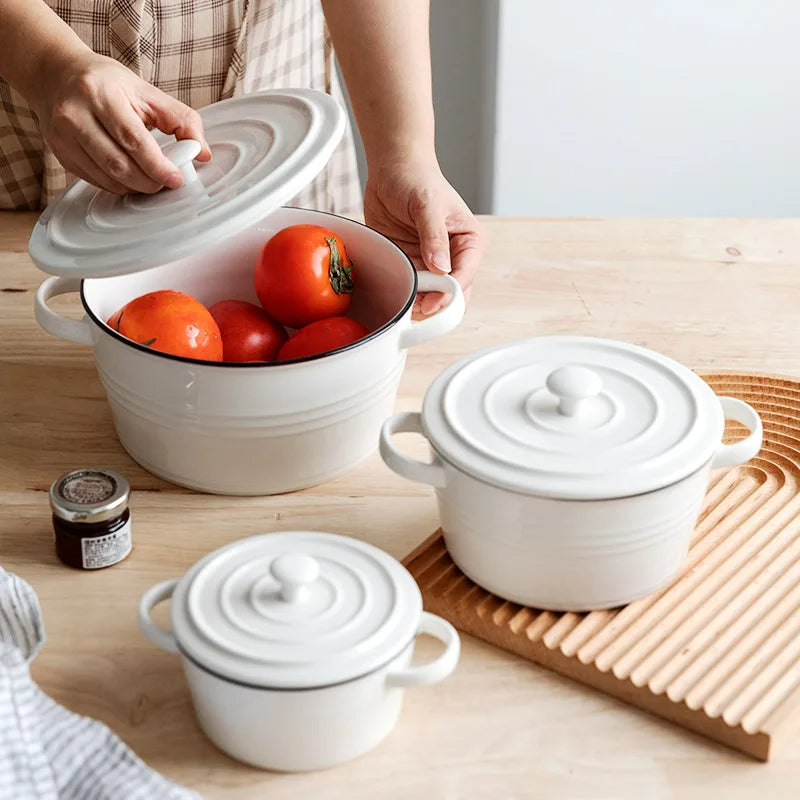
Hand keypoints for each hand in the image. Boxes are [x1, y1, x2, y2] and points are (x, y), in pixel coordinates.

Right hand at [32, 52, 210, 194]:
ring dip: (136, 187)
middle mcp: (75, 114)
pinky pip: (96, 181)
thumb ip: (183, 121)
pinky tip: (130, 178)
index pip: (133, 139)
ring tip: (151, 180)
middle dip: (149, 181)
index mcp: (100, 93)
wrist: (59, 76)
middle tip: (166, 182)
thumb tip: (204, 153)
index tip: (177, 179)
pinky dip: (119, 186)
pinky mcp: (60, 153)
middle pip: (119, 164)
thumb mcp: (148, 93)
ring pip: (107, 178)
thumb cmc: (109, 85)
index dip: (158, 165)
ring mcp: (63, 136)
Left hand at [363, 154, 483, 314]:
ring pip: (433, 298)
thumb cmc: (416, 179)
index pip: (464, 277)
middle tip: (416, 308)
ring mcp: (432, 265)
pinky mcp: (412, 266)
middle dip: (436, 305)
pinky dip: (406, 297)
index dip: (449, 293)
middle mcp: (454, 257)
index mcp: (469, 242)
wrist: (392, 170)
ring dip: (419, 304)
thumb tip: (441, 267)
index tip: (432, 301)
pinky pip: (413, 291)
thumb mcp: (427, 204)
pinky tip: (397, 297)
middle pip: (452, 295)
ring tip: (404, 303)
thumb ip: (434, 236)